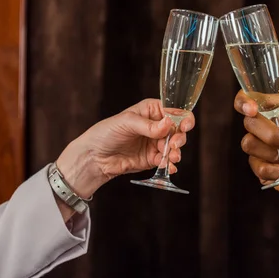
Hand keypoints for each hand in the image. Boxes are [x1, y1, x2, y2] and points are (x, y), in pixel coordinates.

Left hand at [56, 99, 194, 198]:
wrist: (93, 157)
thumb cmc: (105, 133)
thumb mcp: (126, 123)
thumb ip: (148, 125)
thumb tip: (168, 124)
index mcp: (151, 110)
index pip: (173, 111)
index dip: (183, 118)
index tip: (184, 126)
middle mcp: (156, 125)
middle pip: (177, 130)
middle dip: (179, 138)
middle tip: (175, 145)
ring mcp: (155, 143)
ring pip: (174, 146)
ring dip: (176, 152)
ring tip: (172, 157)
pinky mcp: (152, 159)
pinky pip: (166, 161)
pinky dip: (169, 164)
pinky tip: (169, 167)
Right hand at [235, 76, 278, 245]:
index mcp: (278, 113)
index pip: (250, 100)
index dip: (244, 102)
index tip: (252, 109)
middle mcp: (266, 129)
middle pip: (249, 123)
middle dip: (271, 134)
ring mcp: (262, 150)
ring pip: (248, 144)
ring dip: (273, 152)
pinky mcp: (263, 170)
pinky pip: (256, 165)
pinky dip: (273, 169)